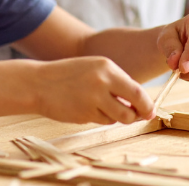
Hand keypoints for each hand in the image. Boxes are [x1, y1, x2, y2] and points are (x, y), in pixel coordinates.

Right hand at [36, 57, 154, 124]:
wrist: (38, 83)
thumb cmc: (69, 76)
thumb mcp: (95, 69)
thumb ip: (116, 82)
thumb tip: (140, 103)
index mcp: (107, 67)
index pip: (136, 89)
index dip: (146, 103)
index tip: (150, 110)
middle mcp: (102, 83)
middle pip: (133, 108)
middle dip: (139, 115)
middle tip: (139, 116)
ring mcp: (93, 100)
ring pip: (119, 117)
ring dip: (118, 118)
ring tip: (106, 108)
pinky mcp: (84, 114)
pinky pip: (103, 121)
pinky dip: (102, 118)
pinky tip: (89, 108)